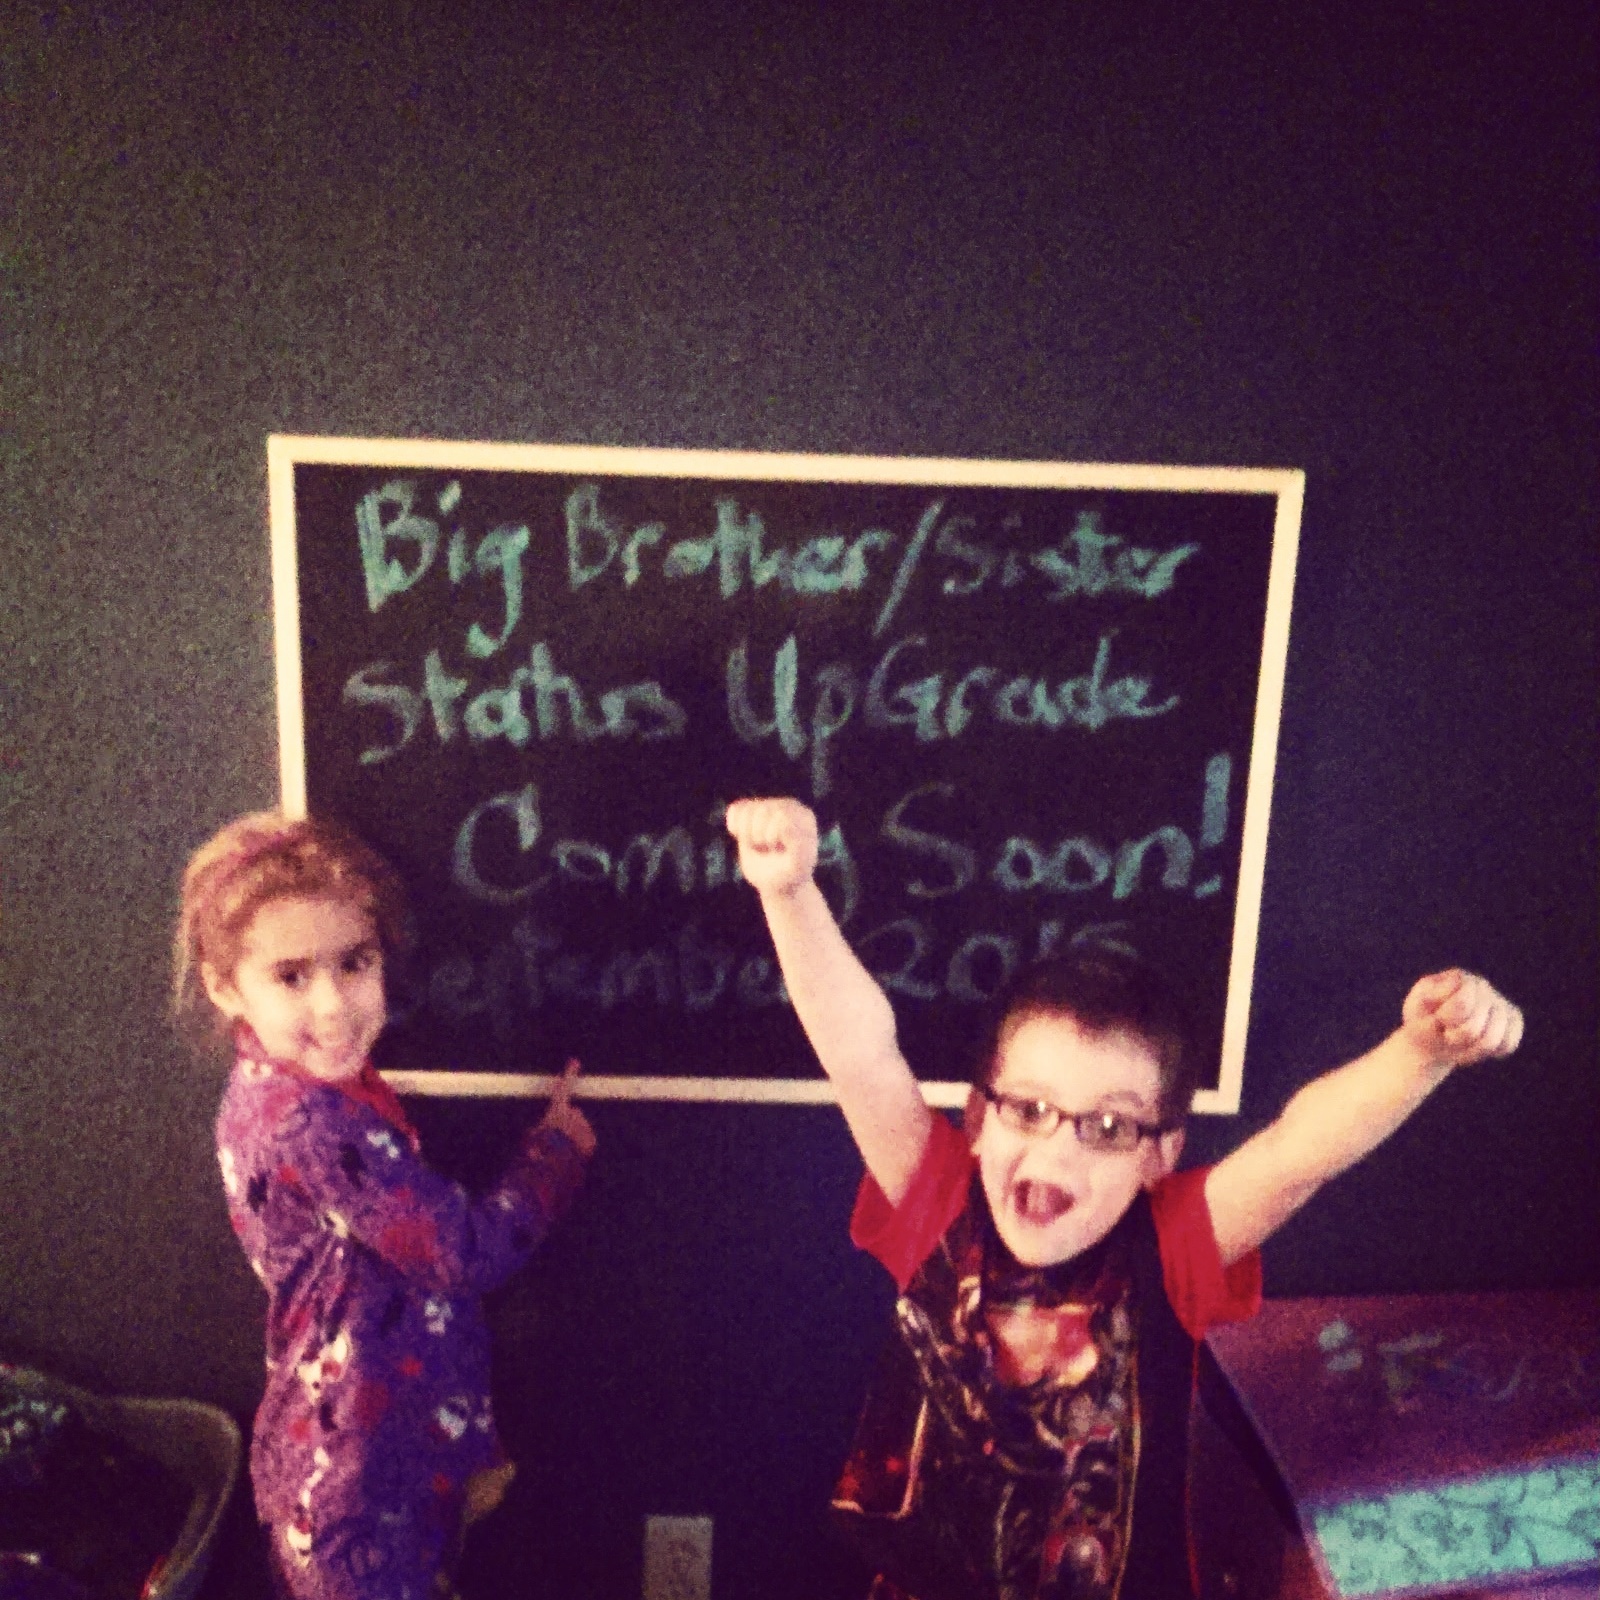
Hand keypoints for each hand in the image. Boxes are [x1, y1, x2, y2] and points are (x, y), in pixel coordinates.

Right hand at [537, 1060, 595, 1158]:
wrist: (557, 1166)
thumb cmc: (540, 1150)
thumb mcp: (531, 1138)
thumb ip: (537, 1130)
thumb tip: (535, 1132)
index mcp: (558, 1110)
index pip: (563, 1088)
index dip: (569, 1074)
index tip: (575, 1061)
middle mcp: (574, 1115)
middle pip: (572, 1114)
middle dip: (567, 1121)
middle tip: (555, 1137)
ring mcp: (584, 1127)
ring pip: (579, 1128)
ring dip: (572, 1135)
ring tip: (561, 1151)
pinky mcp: (592, 1141)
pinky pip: (585, 1141)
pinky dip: (580, 1146)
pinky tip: (570, 1156)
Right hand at [725, 797, 817, 897]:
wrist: (776, 882)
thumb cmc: (790, 875)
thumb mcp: (798, 866)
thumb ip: (798, 846)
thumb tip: (785, 826)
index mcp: (803, 816)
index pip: (780, 815)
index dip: (771, 836)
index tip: (779, 850)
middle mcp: (787, 807)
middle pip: (762, 810)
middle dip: (759, 836)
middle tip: (769, 849)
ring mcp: (769, 807)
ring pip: (747, 810)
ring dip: (746, 834)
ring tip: (760, 845)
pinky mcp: (752, 811)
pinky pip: (736, 809)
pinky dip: (734, 825)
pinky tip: (743, 837)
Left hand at [1402, 970, 1523, 1067]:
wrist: (1433, 1034)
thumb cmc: (1422, 1020)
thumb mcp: (1414, 1014)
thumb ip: (1427, 1013)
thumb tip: (1449, 1015)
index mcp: (1457, 978)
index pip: (1462, 1004)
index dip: (1446, 1020)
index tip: (1436, 1019)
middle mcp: (1483, 986)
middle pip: (1475, 1028)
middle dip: (1455, 1039)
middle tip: (1446, 1035)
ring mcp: (1500, 1002)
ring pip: (1492, 1040)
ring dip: (1469, 1050)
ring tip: (1459, 1043)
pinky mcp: (1513, 1020)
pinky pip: (1508, 1045)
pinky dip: (1488, 1053)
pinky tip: (1475, 1046)